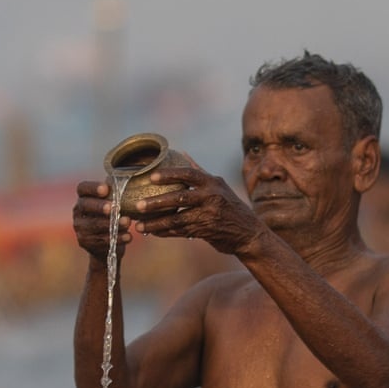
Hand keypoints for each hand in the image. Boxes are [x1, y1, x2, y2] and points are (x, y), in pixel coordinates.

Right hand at [72, 180, 136, 259]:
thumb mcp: (113, 204)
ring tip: (127, 222)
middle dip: (99, 206)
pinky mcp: (85, 242)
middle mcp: (78, 211)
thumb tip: (122, 179)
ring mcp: (80, 228)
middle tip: (113, 207)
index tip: (106, 188)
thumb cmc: (112, 218)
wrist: (106, 245)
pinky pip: (101, 240)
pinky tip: (128, 236)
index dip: (93, 187)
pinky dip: (117, 238)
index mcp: (83, 197)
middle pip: (85, 205)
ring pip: (95, 225)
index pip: (83, 188)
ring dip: (112, 224)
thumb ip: (115, 193)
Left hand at [125, 166, 267, 255]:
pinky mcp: (206, 231)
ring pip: (177, 218)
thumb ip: (200, 172)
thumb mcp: (220, 187)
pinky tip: (152, 231)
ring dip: (156, 223)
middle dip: (156, 203)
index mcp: (213, 183)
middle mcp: (211, 197)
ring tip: (138, 225)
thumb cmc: (231, 207)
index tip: (151, 177)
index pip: (188, 174)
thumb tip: (183, 153)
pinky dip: (165, 232)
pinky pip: (180, 231)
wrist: (249, 233)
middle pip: (179, 198)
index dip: (169, 174)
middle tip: (138, 206)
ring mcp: (209, 215)